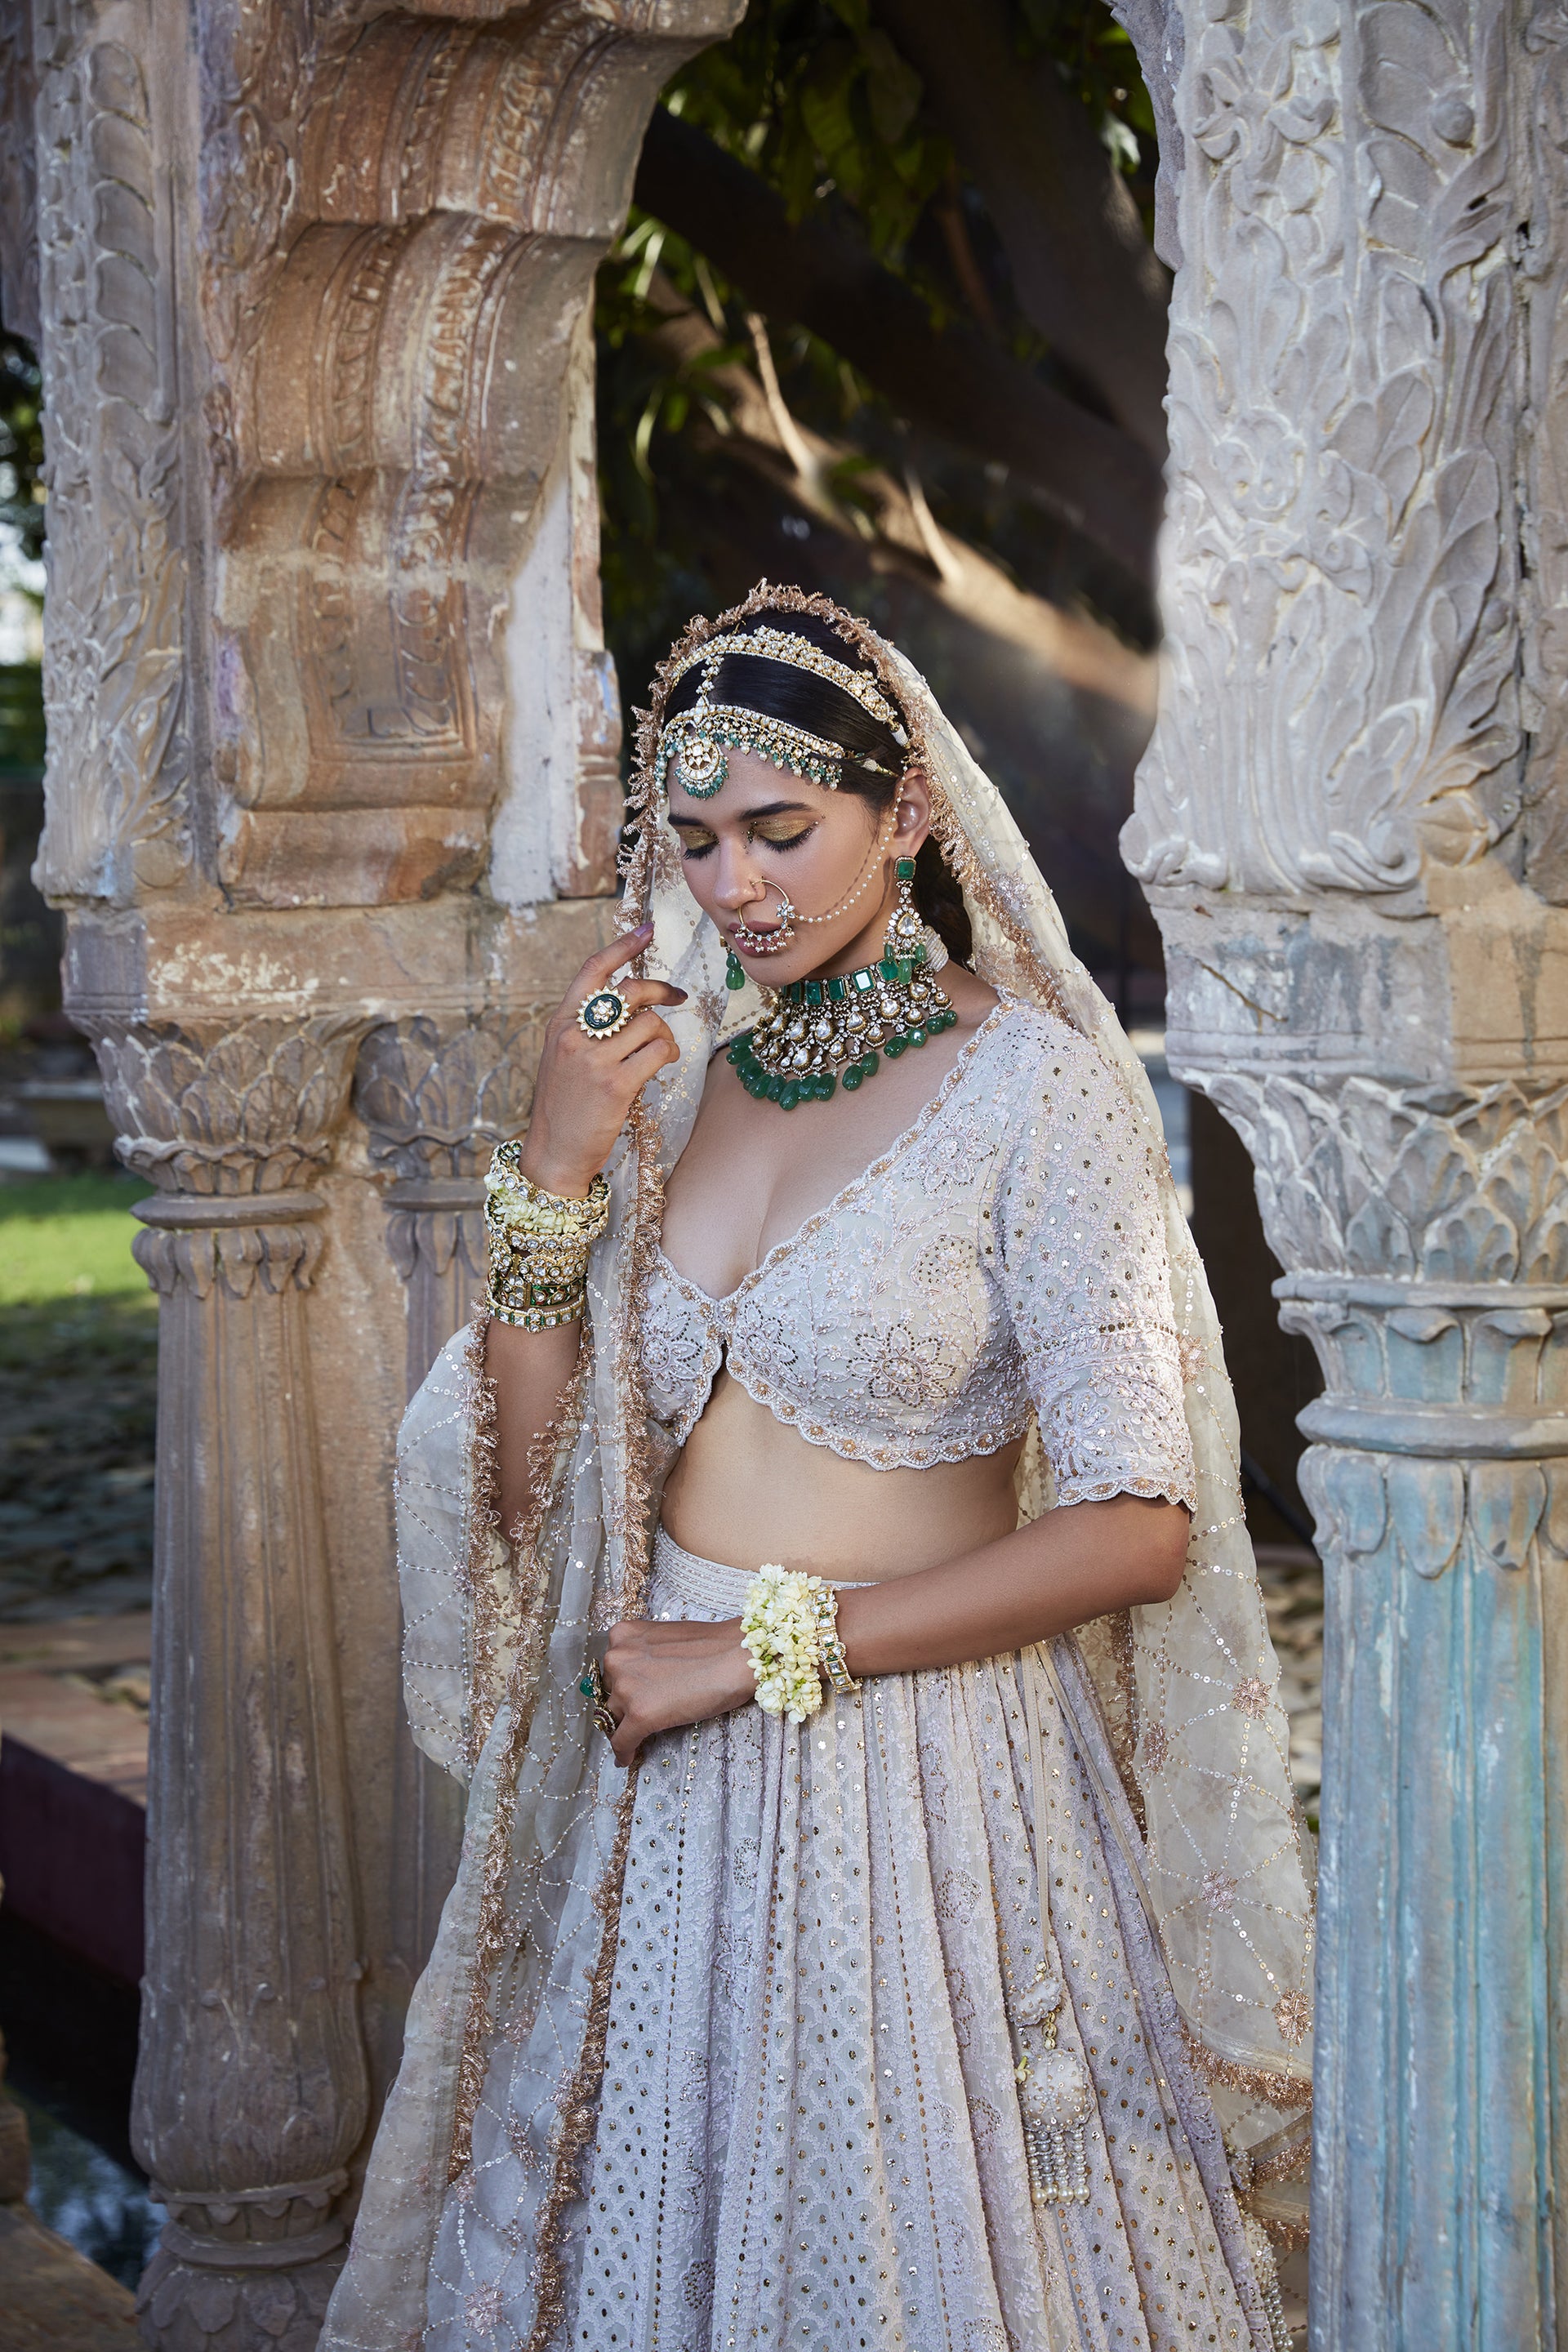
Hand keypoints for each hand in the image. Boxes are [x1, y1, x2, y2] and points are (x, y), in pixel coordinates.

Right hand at [519, 924, 686, 1198]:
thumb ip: (588, 1029)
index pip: (592, 970)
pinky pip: (657, 1053)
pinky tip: (659, 1067)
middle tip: (678, 997)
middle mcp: (574, 1035)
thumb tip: (633, 1004)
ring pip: (651, 1024)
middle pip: (630, 991)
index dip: (623, 946)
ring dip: (665, 1036)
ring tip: (659, 1053)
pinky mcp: (614, 1085)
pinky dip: (667, 1056)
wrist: (553, 1154)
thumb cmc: (564, 1107)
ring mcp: (593, 1060)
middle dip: (661, 989)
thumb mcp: (564, 1058)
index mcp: (560, 1023)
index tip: (647, 930)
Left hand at [601, 1616, 754, 1766]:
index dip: (619, 1686)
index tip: (625, 1698)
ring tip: (642, 1733)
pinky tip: (627, 1758)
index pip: (610, 1669)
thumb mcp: (664, 1639)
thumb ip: (644, 1655)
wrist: (736, 1658)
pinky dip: (623, 1752)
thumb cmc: (712, 1646)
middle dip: (624, 1703)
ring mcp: (626, 1687)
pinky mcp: (639, 1715)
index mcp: (623, 1635)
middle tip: (645, 1709)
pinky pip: (622, 1741)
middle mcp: (617, 1658)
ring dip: (627, 1725)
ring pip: (615, 1717)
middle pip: (610, 1692)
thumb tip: (641, 1679)